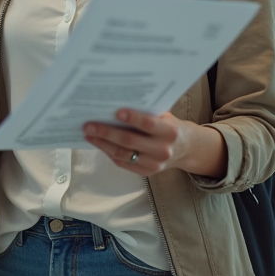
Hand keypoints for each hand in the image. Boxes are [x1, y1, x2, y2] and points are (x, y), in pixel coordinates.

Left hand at [83, 109, 226, 178]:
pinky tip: (99, 143)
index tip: (115, 111)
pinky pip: (123, 163)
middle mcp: (163, 150)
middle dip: (106, 132)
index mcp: (169, 132)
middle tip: (88, 125)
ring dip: (102, 144)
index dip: (132, 118)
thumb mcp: (165, 116)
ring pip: (123, 154)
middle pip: (130, 141)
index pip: (148, 124)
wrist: (186, 149)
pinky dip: (109, 153)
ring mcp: (154, 164)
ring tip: (88, 134)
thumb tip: (116, 103)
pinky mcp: (147, 172)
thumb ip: (147, 112)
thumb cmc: (170, 126)